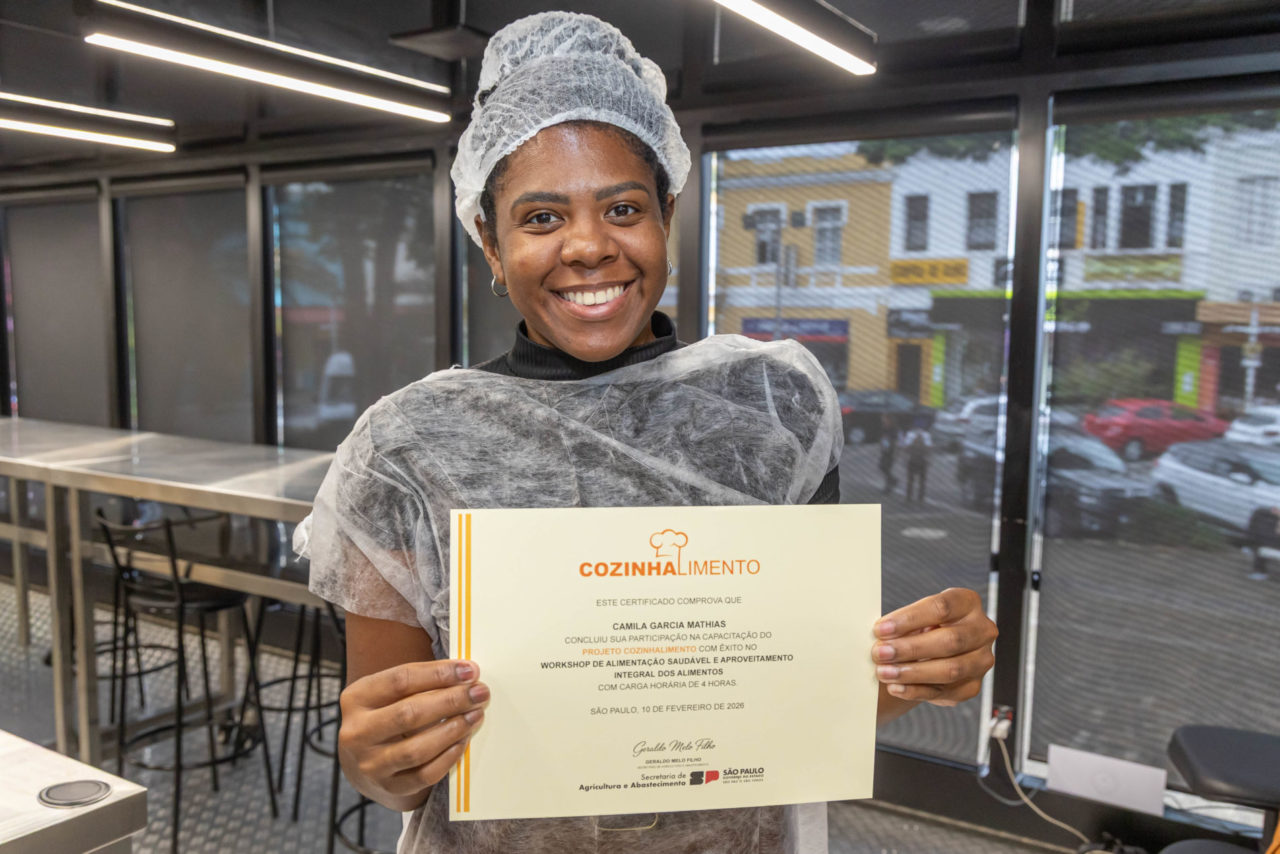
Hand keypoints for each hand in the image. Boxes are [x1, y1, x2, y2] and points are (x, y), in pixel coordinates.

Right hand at [337, 659, 488, 811]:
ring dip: (453, 729)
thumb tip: (467, 673)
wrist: (364, 760)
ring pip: (417, 749)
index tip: (470, 670)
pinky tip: (463, 740)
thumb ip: (421, 681)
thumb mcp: (389, 692)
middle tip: (479, 693)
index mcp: (356, 699)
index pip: (400, 680)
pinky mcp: (388, 787)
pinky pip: (425, 775)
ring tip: (476, 715)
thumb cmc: (386, 714)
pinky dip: (448, 757)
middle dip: (451, 701)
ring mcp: (370, 764)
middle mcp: (357, 733)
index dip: (439, 674)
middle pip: (409, 714)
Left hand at [872, 588, 996, 709]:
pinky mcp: (973, 686)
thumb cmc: (924, 626)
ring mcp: (981, 660)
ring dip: (912, 672)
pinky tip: (896, 687)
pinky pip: (945, 691)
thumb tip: (879, 637)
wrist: (936, 650)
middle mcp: (982, 630)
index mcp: (967, 603)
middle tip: (880, 653)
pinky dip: (917, 691)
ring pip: (950, 669)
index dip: (909, 619)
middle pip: (950, 640)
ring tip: (885, 672)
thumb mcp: (916, 616)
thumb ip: (903, 624)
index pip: (941, 608)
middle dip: (910, 648)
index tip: (881, 629)